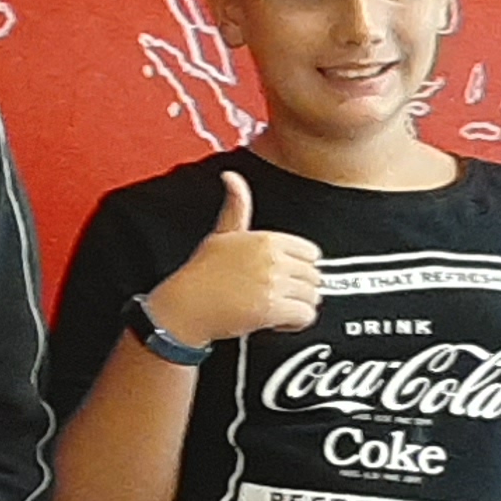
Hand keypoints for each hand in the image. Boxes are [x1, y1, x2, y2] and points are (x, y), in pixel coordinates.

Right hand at [146, 172, 322, 349]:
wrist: (185, 307)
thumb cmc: (201, 274)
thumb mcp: (222, 234)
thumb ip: (237, 205)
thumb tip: (231, 177)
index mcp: (266, 239)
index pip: (311, 253)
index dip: (298, 267)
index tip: (282, 275)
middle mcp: (272, 259)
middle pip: (314, 276)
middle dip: (299, 288)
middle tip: (276, 294)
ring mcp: (273, 284)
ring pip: (312, 297)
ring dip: (297, 306)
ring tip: (275, 307)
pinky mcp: (272, 309)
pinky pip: (305, 316)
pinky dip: (294, 322)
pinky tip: (276, 320)